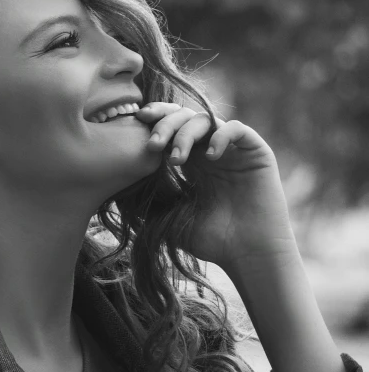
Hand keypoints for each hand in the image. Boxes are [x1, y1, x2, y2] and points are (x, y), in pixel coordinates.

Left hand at [134, 102, 298, 271]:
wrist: (247, 255)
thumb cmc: (210, 240)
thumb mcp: (168, 216)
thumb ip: (147, 198)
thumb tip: (115, 187)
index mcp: (190, 160)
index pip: (170, 126)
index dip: (154, 119)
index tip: (136, 122)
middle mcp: (210, 150)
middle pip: (184, 117)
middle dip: (164, 125)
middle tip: (152, 145)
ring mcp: (233, 149)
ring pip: (205, 119)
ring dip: (185, 134)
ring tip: (176, 160)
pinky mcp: (256, 152)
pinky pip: (236, 129)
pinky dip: (220, 136)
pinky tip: (209, 156)